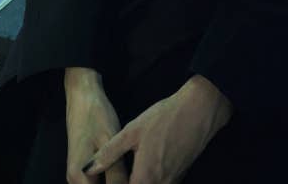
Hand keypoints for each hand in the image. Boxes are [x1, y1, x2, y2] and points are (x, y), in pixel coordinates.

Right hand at [66, 80, 128, 183]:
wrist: (83, 96)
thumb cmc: (97, 116)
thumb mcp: (110, 144)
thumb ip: (118, 175)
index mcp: (79, 178)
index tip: (139, 182)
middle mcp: (75, 181)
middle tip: (138, 178)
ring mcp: (78, 176)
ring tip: (133, 175)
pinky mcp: (83, 170)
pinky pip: (98, 183)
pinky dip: (111, 181)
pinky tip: (125, 174)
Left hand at [81, 75, 232, 183]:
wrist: (200, 110)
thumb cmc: (165, 118)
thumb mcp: (132, 130)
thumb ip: (109, 153)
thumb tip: (87, 168)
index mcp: (144, 179)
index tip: (106, 182)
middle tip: (120, 176)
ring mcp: (172, 182)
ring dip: (139, 183)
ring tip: (131, 173)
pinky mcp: (180, 176)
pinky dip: (153, 181)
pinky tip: (147, 171)